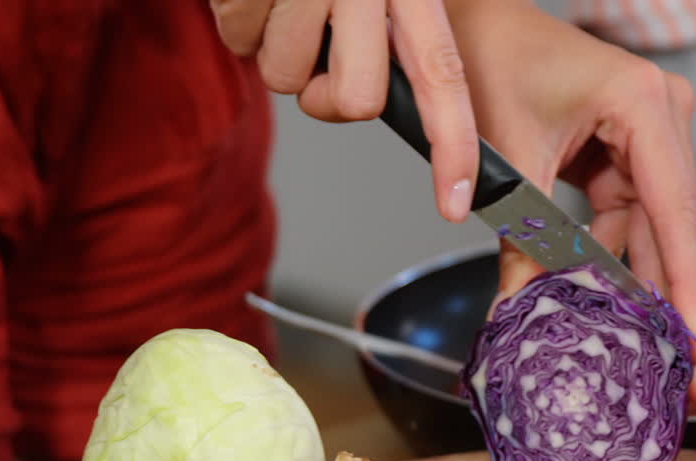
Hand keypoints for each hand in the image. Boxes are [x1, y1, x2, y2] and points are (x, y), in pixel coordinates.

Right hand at [209, 0, 479, 223]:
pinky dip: (240, 22)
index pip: (443, 75)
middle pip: (355, 100)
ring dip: (276, 48)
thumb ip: (403, 32)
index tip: (455, 203)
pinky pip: (239, 42)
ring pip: (286, 78)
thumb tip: (387, 99)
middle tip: (318, 47)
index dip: (453, 143)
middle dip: (328, 94)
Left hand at [445, 0, 695, 400]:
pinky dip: (613, 258)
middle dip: (673, 301)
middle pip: (671, 226)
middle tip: (688, 373)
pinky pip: (626, 216)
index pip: (673, 211)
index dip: (683, 285)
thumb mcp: (507, 160)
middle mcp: (661, 114)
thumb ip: (522, 240)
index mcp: (643, 104)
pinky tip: (614, 308)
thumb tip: (520, 315)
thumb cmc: (488, 62)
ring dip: (641, 286)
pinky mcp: (626, 148)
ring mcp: (647, 132)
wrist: (469, 24)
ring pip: (649, 228)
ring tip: (651, 353)